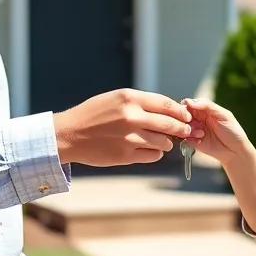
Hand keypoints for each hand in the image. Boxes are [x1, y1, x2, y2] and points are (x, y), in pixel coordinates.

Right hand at [53, 89, 201, 166]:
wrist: (68, 135)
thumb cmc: (92, 115)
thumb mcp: (114, 99)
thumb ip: (139, 103)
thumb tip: (166, 109)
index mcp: (129, 99)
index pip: (166, 104)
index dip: (180, 111)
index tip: (186, 115)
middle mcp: (131, 117)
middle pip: (170, 124)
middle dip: (182, 128)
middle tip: (186, 131)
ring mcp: (129, 138)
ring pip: (164, 143)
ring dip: (167, 143)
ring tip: (161, 141)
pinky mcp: (126, 155)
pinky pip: (152, 156)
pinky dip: (154, 153)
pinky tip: (147, 150)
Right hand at [182, 98, 252, 166]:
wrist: (236, 151)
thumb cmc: (233, 131)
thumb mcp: (223, 115)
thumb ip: (207, 106)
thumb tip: (190, 101)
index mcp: (204, 109)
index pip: (189, 104)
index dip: (185, 107)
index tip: (188, 112)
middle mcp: (198, 119)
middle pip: (183, 115)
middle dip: (185, 119)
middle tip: (191, 123)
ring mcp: (195, 130)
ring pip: (182, 127)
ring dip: (189, 130)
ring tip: (201, 134)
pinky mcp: (193, 142)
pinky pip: (185, 139)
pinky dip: (190, 139)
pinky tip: (200, 141)